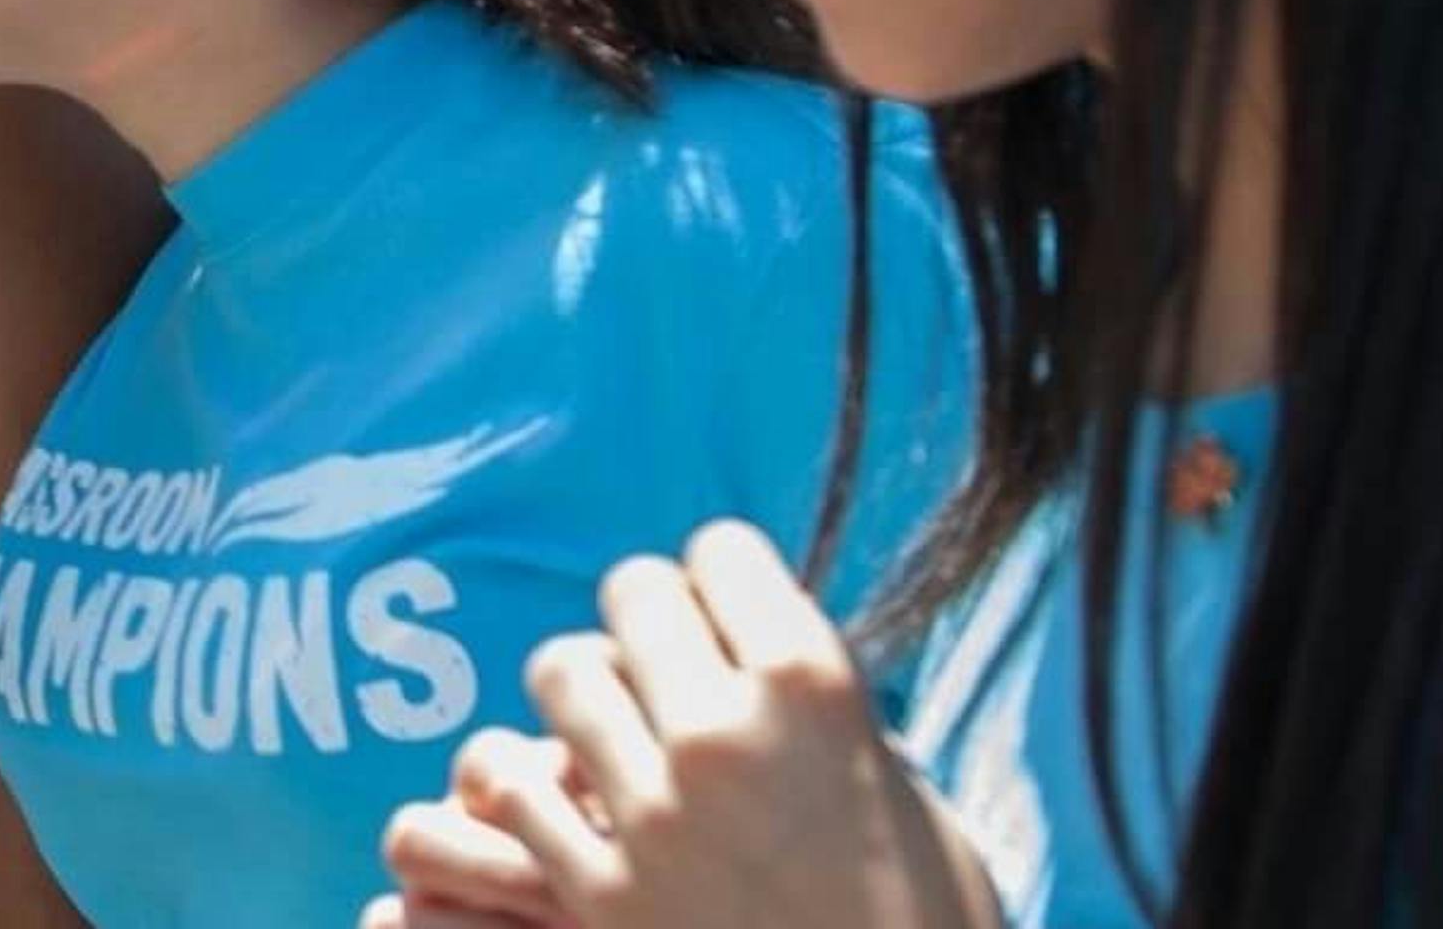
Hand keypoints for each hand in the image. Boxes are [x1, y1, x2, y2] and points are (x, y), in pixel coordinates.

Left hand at [375, 522, 992, 928]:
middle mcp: (724, 730)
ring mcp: (652, 810)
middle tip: (673, 673)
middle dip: (653, 622)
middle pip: (633, 589)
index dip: (726, 586)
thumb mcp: (906, 790)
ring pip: (562, 670)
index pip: (722, 549)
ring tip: (622, 735)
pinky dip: (540, 789)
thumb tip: (764, 654)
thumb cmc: (923, 921)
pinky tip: (578, 812)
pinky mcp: (599, 889)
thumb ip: (827, 711)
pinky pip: (519, 782)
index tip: (733, 624)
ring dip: (592, 695)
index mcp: (815, 689)